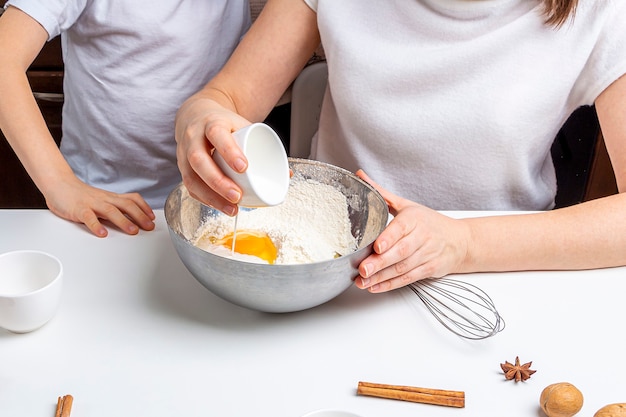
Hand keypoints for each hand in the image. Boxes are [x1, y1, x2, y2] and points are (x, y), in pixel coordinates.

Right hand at [44, 175, 154, 237]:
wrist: (58, 184)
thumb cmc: (80, 195)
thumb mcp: (101, 199)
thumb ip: (114, 208)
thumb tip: (130, 218)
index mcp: (111, 197)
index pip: (132, 199)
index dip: (144, 208)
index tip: (152, 217)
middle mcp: (104, 199)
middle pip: (126, 205)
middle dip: (140, 216)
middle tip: (149, 227)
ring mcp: (92, 204)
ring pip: (111, 210)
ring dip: (124, 221)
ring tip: (133, 231)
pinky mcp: (79, 209)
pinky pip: (89, 217)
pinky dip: (96, 225)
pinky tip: (102, 233)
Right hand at [174, 94, 251, 215]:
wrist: (196, 116)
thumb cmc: (225, 124)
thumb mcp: (243, 126)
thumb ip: (263, 147)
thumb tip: (288, 175)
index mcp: (211, 122)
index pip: (217, 134)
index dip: (229, 151)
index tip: (244, 167)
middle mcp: (193, 137)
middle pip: (199, 160)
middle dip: (218, 181)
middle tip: (238, 196)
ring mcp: (184, 153)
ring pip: (191, 177)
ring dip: (211, 196)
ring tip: (232, 209)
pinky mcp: (182, 167)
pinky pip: (189, 186)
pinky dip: (204, 199)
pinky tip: (219, 207)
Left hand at [354, 170, 471, 292]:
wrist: (460, 241)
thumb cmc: (429, 222)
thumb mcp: (406, 205)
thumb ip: (381, 193)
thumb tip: (360, 175)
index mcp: (414, 219)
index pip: (401, 228)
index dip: (389, 238)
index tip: (377, 246)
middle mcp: (422, 237)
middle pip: (400, 252)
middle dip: (380, 262)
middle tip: (363, 269)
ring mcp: (426, 255)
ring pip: (402, 268)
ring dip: (382, 277)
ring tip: (363, 281)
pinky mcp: (429, 269)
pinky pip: (408, 278)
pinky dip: (390, 284)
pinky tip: (375, 287)